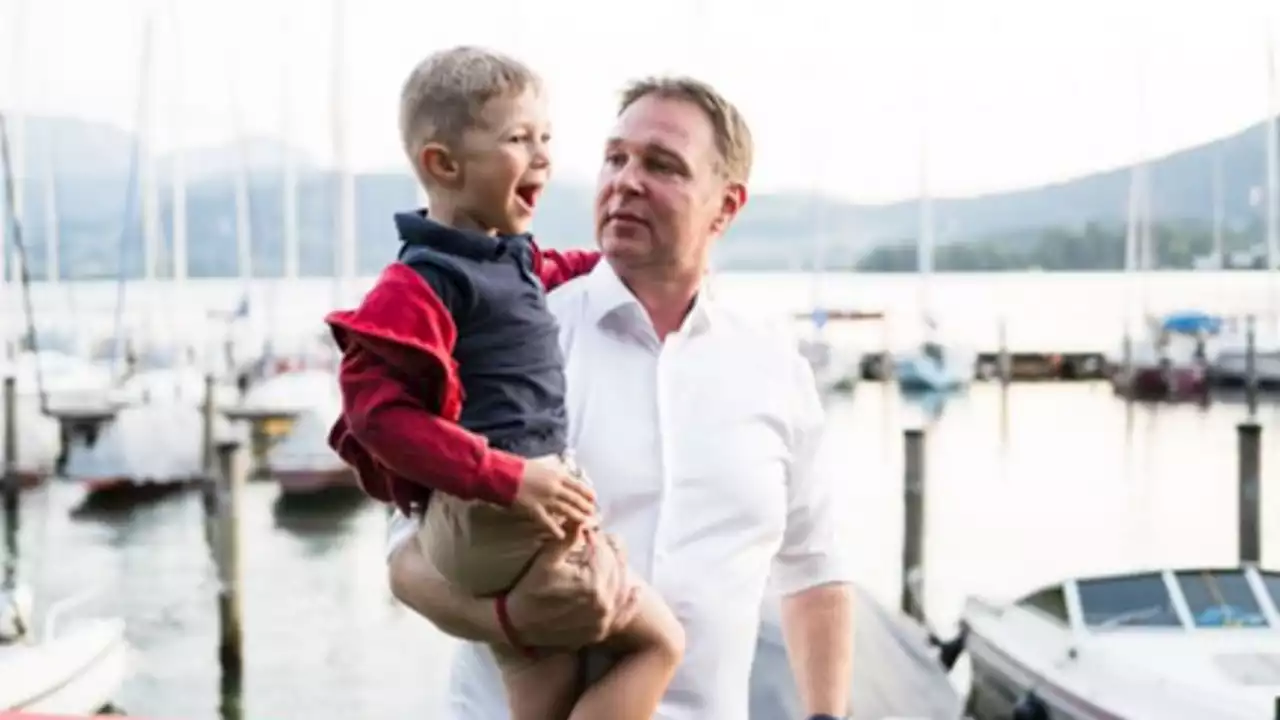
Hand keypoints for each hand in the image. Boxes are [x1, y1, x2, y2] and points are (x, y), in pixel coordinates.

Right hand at [503, 530, 637, 648]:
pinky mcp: (601, 631)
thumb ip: (568, 538)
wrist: (519, 625)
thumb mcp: (547, 560)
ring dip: (620, 570)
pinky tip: (636, 590)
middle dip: (610, 551)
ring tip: (612, 557)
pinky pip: (623, 615)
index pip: (605, 552)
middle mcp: (603, 603)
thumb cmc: (530, 590)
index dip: (597, 537)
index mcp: (592, 583)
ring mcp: (604, 619)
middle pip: (617, 568)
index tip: (590, 530)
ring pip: (622, 587)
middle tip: (602, 540)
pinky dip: (631, 602)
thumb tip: (583, 518)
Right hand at [512, 456, 595, 537]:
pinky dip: (556, 529)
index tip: (594, 498)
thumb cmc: (520, 468)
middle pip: (574, 499)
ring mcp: (546, 500)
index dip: (586, 492)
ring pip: (566, 510)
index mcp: (556, 475)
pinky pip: (548, 522)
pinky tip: (562, 535)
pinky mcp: (535, 510)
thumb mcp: (541, 466)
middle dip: (584, 506)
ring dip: (576, 517)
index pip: (577, 485)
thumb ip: (552, 473)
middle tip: (592, 512)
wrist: (504, 474)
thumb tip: (561, 477)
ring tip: (584, 522)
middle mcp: (554, 488)